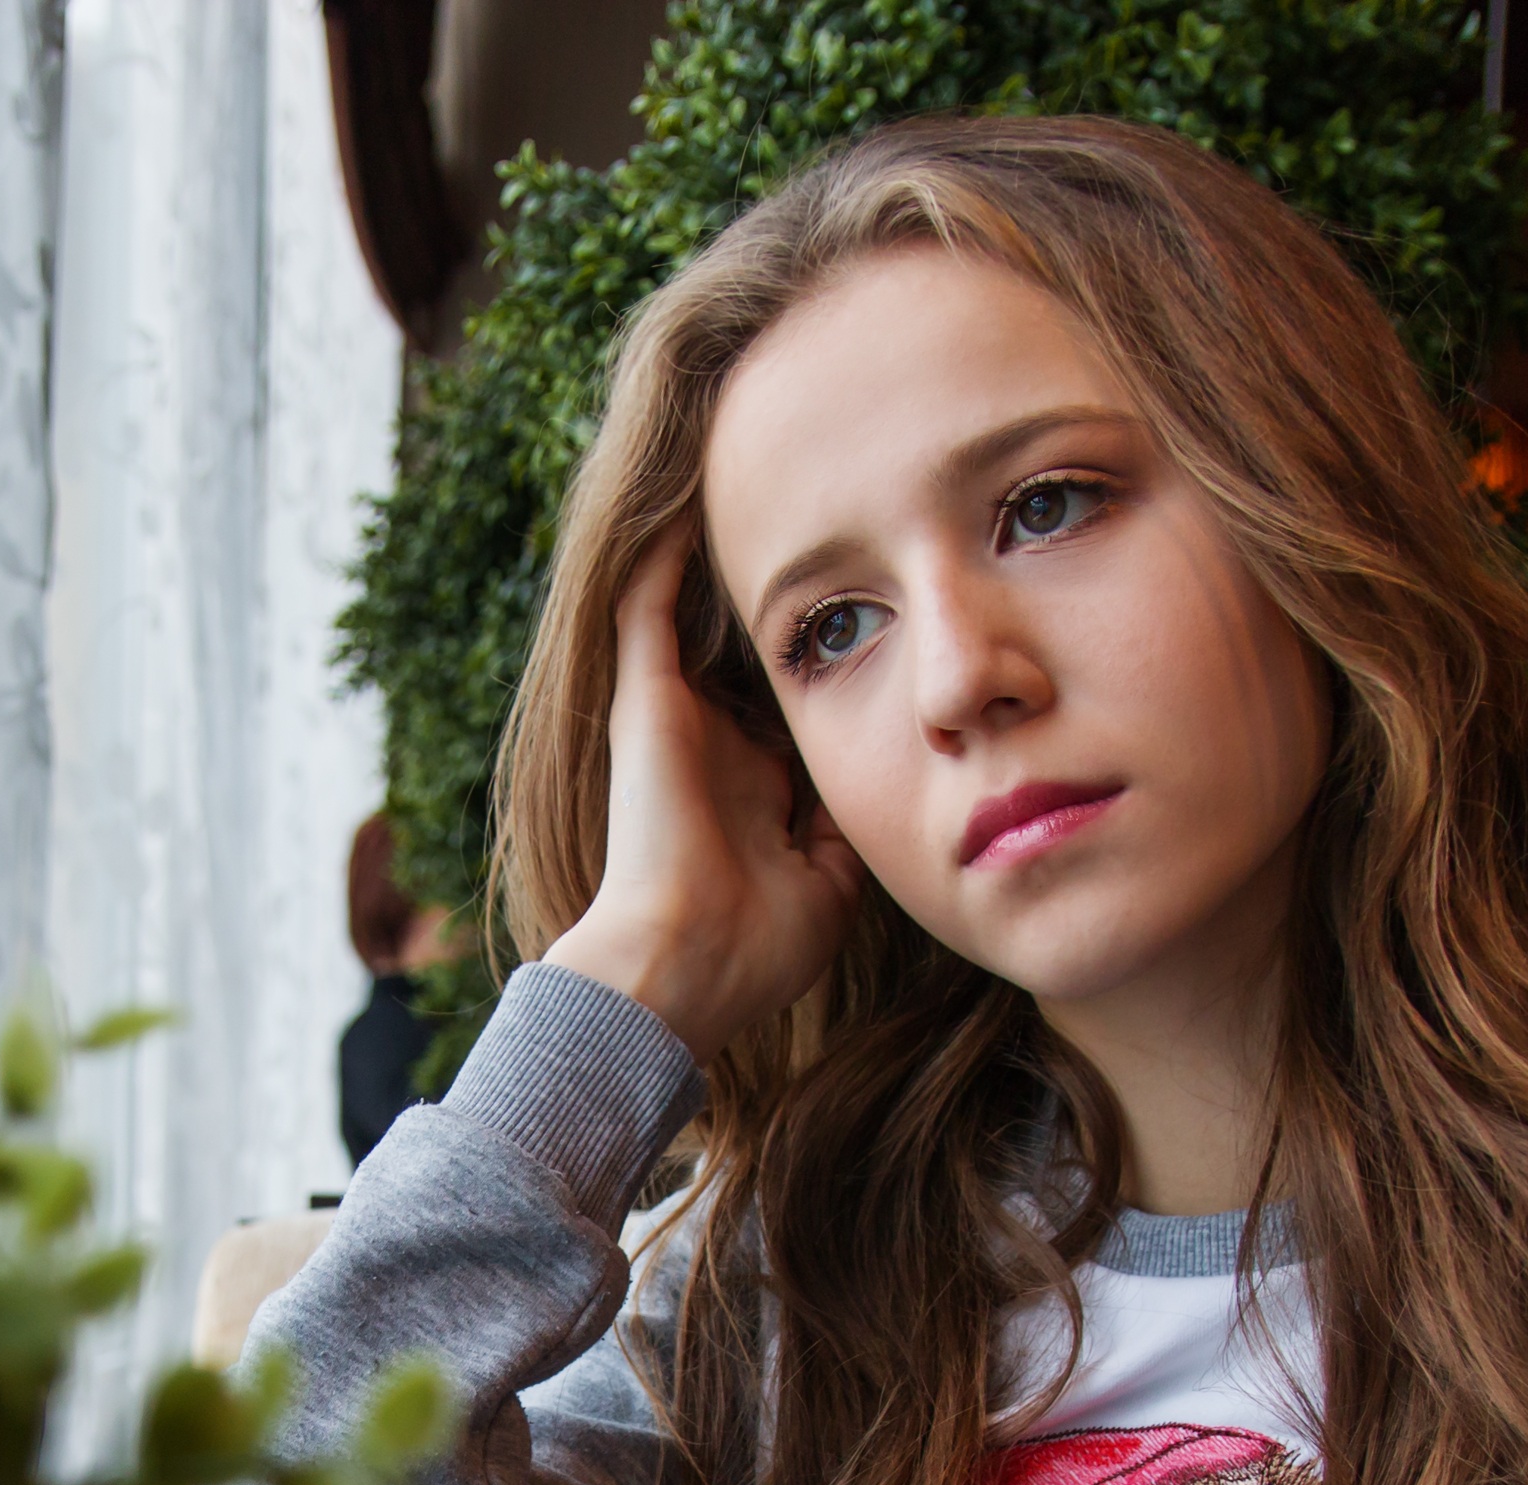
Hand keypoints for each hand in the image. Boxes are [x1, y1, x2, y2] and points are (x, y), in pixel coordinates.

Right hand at [540, 525, 864, 1062]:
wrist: (685, 964)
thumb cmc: (756, 948)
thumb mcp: (829, 884)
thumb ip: (846, 828)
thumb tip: (882, 783)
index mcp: (751, 789)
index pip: (786, 709)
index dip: (820, 666)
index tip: (873, 609)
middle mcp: (711, 744)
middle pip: (741, 653)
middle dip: (771, 596)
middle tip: (821, 521)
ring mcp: (674, 717)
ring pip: (689, 615)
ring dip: (709, 557)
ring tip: (741, 477)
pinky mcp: (645, 698)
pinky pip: (647, 602)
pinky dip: (664, 551)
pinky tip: (692, 493)